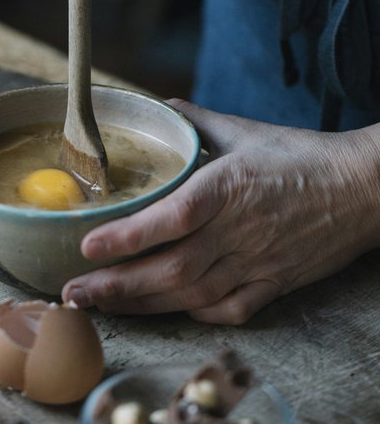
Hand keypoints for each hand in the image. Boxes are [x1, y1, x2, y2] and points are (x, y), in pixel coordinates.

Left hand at [62, 101, 379, 323]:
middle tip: (73, 292)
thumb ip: (196, 122)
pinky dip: (193, 313)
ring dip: (142, 304)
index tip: (86, 246)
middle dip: (116, 285)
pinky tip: (165, 310)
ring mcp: (258, 263)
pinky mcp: (275, 286)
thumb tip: (158, 109)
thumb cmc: (302, 156)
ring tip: (102, 305)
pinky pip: (227, 310)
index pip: (173, 216)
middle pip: (171, 268)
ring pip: (191, 295)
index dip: (128, 236)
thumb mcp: (246, 131)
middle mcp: (240, 230)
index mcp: (230, 186)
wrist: (364, 189)